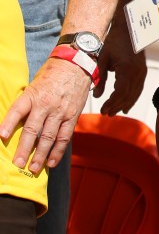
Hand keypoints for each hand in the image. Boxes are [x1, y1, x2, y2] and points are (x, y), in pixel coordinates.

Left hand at [0, 58, 91, 173]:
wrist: (77, 65)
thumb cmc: (52, 74)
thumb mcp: (34, 83)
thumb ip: (27, 102)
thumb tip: (15, 122)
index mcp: (33, 94)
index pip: (18, 110)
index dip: (8, 124)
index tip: (1, 136)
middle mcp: (46, 104)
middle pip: (33, 129)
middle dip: (24, 148)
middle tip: (18, 163)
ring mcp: (60, 111)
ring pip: (49, 137)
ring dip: (40, 155)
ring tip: (33, 168)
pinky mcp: (72, 116)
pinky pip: (64, 137)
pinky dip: (58, 151)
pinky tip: (51, 162)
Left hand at [93, 11, 146, 115]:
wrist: (129, 29)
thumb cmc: (114, 41)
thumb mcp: (103, 59)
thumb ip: (100, 78)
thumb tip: (96, 96)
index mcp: (127, 69)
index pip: (120, 93)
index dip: (111, 103)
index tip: (102, 110)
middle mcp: (137, 73)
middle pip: (128, 96)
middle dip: (116, 106)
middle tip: (106, 113)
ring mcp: (142, 72)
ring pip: (134, 94)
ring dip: (124, 104)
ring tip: (113, 112)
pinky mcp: (143, 71)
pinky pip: (138, 89)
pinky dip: (132, 98)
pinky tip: (126, 106)